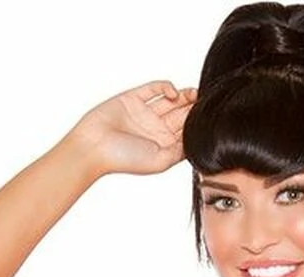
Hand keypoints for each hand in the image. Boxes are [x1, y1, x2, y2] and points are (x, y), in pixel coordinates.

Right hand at [67, 79, 198, 177]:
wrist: (94, 146)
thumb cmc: (125, 159)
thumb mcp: (160, 161)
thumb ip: (180, 151)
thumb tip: (196, 140)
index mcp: (163, 146)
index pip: (186, 133)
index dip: (197, 124)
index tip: (209, 118)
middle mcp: (156, 130)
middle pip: (181, 115)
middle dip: (193, 108)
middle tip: (205, 102)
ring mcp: (145, 113)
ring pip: (170, 101)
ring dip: (184, 96)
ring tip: (194, 94)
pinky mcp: (133, 98)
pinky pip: (153, 89)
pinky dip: (165, 87)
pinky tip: (173, 92)